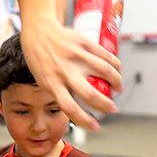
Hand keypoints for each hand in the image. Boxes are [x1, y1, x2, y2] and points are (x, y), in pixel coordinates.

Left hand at [19, 16, 121, 130]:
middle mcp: (64, 71)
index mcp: (51, 84)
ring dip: (116, 82)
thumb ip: (60, 91)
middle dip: (105, 105)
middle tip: (113, 109)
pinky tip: (117, 70)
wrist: (38, 29)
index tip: (97, 127)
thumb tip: (79, 106)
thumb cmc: (40, 57)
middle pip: (90, 94)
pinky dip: (115, 64)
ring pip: (104, 71)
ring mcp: (75, 56)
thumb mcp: (43, 78)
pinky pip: (104, 55)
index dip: (86, 121)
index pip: (70, 108)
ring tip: (118, 88)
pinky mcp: (83, 43)